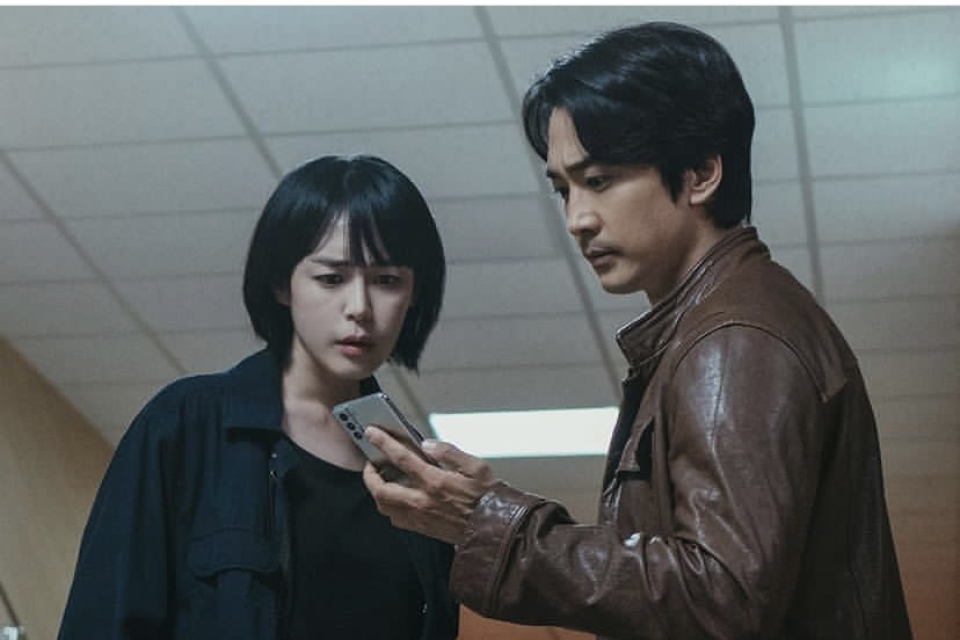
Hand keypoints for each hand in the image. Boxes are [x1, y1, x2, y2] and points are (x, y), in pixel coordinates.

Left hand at [362, 426, 496, 544]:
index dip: (384, 443)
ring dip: (377, 491)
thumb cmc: (489, 498)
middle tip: (371, 462)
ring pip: (385, 507)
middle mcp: (423, 502)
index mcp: (436, 482)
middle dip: (370, 474)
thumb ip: (450, 453)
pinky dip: (389, 506)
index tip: (372, 433)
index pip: (401, 459)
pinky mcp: (423, 529)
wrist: (496, 531)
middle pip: (381, 489)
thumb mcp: (477, 467)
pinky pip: (396, 519)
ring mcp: (421, 518)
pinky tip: (396, 497)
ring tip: (380, 479)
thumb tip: (427, 444)